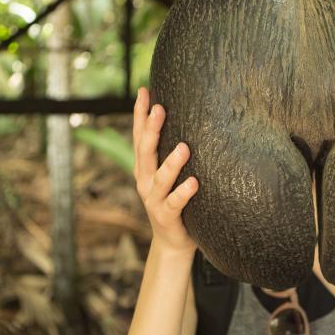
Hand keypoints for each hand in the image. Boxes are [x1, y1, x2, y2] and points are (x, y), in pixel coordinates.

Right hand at [133, 86, 198, 253]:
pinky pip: (175, 203)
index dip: (140, 115)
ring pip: (160, 178)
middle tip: (159, 109)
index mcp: (145, 168)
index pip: (140, 137)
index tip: (144, 91)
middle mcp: (145, 181)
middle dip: (150, 130)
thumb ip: (173, 153)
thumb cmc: (177, 202)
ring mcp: (154, 200)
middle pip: (145, 152)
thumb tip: (192, 120)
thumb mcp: (170, 176)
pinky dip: (184, 193)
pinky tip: (195, 183)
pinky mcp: (167, 217)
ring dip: (171, 163)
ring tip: (184, 147)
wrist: (172, 243)